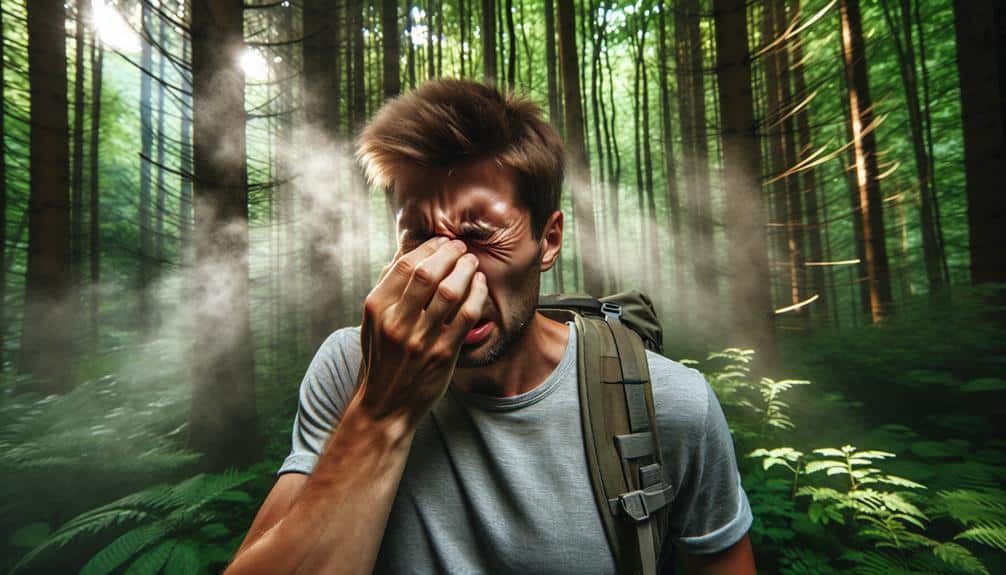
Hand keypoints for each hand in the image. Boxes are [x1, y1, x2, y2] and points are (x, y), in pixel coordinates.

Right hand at [355, 236, 487, 424]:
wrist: (386, 405)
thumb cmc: (382, 359)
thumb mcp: (372, 323)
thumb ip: (387, 289)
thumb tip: (405, 253)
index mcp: (376, 308)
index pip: (405, 265)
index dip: (429, 248)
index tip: (442, 242)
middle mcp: (396, 322)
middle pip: (428, 273)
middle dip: (450, 254)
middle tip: (461, 248)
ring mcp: (420, 339)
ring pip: (450, 291)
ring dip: (466, 270)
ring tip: (472, 263)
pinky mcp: (442, 354)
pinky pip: (466, 316)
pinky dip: (476, 295)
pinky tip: (479, 285)